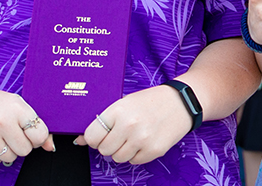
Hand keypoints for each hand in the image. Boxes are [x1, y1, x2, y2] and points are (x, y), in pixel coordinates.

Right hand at [0, 85, 53, 164]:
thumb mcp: (18, 106)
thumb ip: (37, 126)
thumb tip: (51, 147)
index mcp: (16, 108)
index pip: (40, 135)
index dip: (36, 136)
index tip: (29, 132)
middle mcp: (1, 122)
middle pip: (25, 150)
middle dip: (21, 144)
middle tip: (11, 132)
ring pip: (10, 158)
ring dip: (7, 150)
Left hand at [76, 85, 191, 164]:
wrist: (182, 101)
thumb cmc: (151, 100)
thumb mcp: (125, 103)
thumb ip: (103, 121)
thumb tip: (79, 140)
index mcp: (118, 110)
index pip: (91, 136)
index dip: (95, 137)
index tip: (101, 135)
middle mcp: (129, 126)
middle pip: (104, 150)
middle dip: (110, 144)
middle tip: (121, 134)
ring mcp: (142, 140)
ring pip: (118, 158)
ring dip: (123, 150)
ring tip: (134, 136)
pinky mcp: (154, 150)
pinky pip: (134, 161)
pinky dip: (137, 154)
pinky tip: (145, 140)